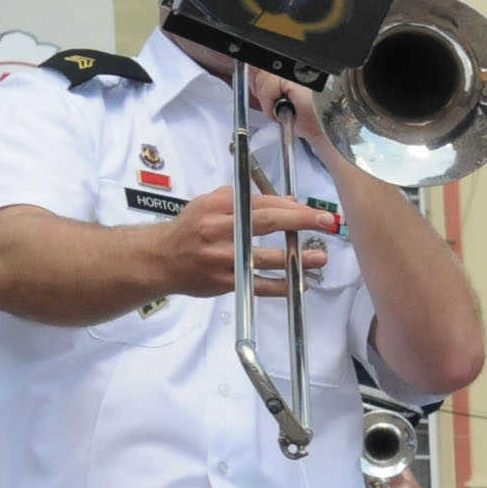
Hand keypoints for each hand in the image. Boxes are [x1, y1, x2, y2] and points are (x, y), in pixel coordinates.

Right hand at [152, 184, 339, 298]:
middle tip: (327, 223)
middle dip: (300, 221)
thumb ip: (248, 202)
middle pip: (264, 223)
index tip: (315, 211)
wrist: (159, 259)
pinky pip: (259, 285)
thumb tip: (289, 201)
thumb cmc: (190, 229)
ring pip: (264, 257)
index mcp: (215, 206)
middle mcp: (216, 229)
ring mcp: (220, 257)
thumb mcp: (211, 205)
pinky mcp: (223, 282)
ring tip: (320, 257)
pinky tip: (300, 282)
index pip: (261, 202)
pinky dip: (282, 286)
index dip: (292, 207)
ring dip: (296, 258)